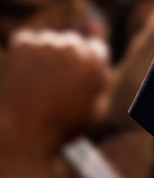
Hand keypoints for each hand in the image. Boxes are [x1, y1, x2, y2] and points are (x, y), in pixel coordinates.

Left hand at [0, 31, 111, 159]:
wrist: (22, 138)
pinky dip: (22, 53)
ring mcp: (47, 45)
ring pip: (48, 40)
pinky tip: (21, 74)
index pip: (96, 48)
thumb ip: (106, 87)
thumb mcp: (96, 114)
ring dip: (44, 54)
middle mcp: (74, 47)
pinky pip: (24, 40)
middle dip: (66, 58)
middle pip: (73, 41)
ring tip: (36, 82)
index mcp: (95, 61)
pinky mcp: (23, 46)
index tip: (72, 80)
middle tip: (52, 83)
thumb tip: (107, 68)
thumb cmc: (60, 131)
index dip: (84, 65)